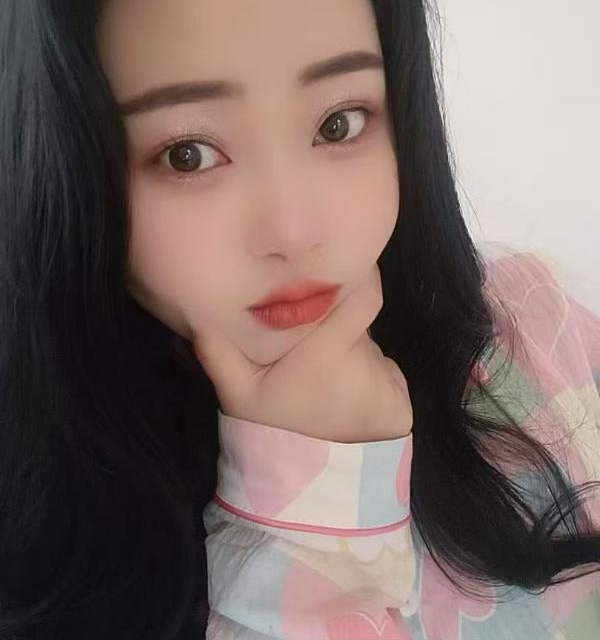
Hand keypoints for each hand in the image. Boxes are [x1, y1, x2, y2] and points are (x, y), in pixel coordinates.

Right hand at [191, 263, 412, 442]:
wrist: (309, 486)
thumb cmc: (274, 430)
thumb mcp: (239, 394)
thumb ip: (220, 355)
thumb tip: (198, 317)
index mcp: (329, 352)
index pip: (365, 299)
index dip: (363, 280)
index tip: (349, 273)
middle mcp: (364, 363)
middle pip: (359, 327)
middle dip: (341, 330)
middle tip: (315, 353)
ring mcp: (387, 387)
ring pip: (371, 354)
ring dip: (355, 359)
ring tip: (328, 386)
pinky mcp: (402, 408)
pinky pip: (388, 380)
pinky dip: (373, 385)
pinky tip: (349, 404)